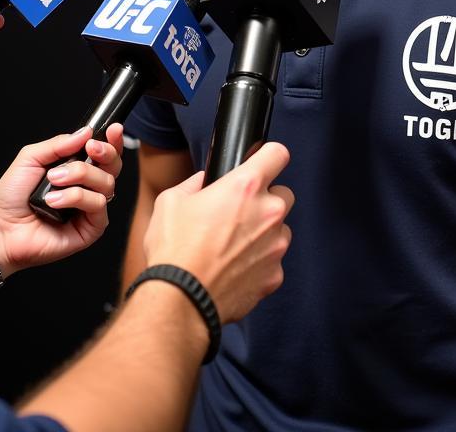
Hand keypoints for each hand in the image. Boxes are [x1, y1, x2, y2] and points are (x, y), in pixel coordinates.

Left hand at [0, 124, 123, 278]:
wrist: (0, 229)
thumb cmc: (12, 197)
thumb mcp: (30, 158)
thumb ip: (58, 144)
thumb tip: (86, 132)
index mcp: (77, 169)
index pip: (105, 153)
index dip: (113, 140)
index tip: (112, 129)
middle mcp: (87, 187)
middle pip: (113, 165)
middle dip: (105, 152)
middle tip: (89, 149)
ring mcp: (90, 208)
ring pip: (106, 183)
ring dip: (79, 176)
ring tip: (53, 181)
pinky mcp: (91, 228)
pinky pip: (98, 204)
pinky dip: (75, 197)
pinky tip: (55, 201)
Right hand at [142, 141, 293, 322]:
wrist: (179, 300)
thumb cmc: (174, 250)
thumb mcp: (171, 201)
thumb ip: (194, 183)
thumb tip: (204, 182)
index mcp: (245, 186)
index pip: (277, 154)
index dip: (269, 156)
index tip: (264, 163)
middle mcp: (268, 213)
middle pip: (284, 193)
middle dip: (267, 200)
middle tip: (240, 213)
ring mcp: (275, 246)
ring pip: (281, 230)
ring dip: (265, 234)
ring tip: (234, 246)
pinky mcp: (275, 275)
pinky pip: (274, 262)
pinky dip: (260, 264)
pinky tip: (235, 269)